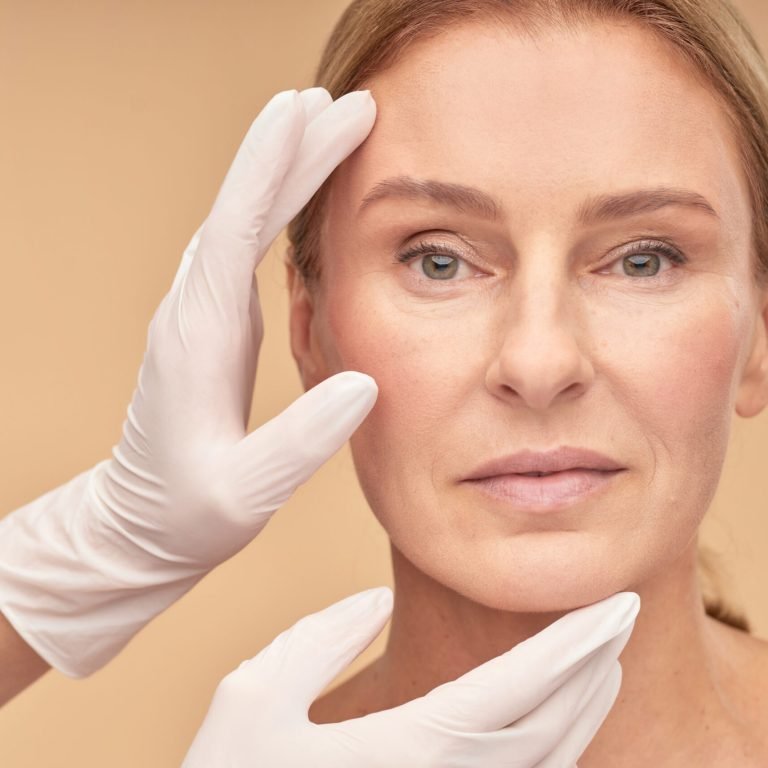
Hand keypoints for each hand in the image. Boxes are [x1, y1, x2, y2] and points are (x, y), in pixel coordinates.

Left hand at [0, 88, 376, 677]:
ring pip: (242, 220)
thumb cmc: (188, 512)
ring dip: (283, 171)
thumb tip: (364, 381)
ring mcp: (201, 314)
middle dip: (289, 152)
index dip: (273, 170)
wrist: (141, 525)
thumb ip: (303, 442)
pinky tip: (300, 194)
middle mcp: (194, 312)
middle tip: (344, 104)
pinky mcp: (214, 325)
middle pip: (240, 210)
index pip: (236, 232)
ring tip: (327, 127)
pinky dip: (275, 209)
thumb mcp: (245, 494)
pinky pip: (246, 247)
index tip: (315, 115)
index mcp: (200, 340)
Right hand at [182, 589, 639, 767]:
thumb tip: (372, 602)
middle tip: (621, 618)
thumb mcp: (255, 696)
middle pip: (546, 731)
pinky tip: (554, 728)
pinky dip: (551, 754)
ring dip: (581, 713)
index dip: (569, 646)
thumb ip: (318, 639)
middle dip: (591, 670)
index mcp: (407, 750)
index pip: (512, 689)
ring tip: (602, 665)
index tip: (613, 607)